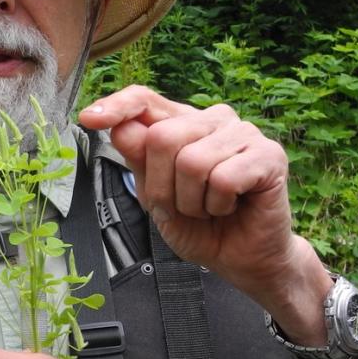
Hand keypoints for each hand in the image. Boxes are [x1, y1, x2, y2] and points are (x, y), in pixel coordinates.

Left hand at [78, 86, 326, 316]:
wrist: (240, 259)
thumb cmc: (200, 226)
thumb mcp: (155, 197)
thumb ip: (139, 161)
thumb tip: (119, 127)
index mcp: (182, 123)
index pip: (144, 99)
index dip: (116, 106)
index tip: (88, 119)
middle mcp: (212, 119)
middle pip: (162, 138)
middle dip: (162, 187)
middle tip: (181, 207)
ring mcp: (243, 133)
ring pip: (192, 161)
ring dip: (192, 202)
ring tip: (208, 208)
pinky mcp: (269, 154)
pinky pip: (223, 178)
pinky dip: (218, 205)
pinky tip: (231, 207)